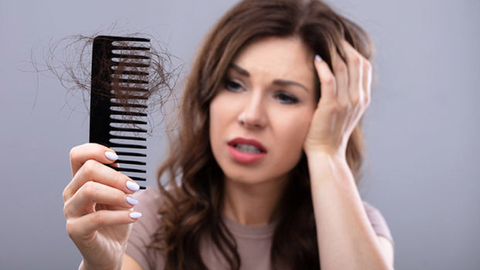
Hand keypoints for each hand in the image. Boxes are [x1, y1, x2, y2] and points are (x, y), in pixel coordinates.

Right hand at [63, 143, 140, 269]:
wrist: (110, 251)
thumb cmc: (115, 222)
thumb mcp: (119, 195)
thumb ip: (116, 180)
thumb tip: (119, 164)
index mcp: (80, 181)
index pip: (77, 155)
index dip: (95, 150)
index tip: (116, 158)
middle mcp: (71, 193)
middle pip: (88, 170)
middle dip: (116, 176)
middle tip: (133, 187)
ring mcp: (70, 212)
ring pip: (90, 190)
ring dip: (117, 194)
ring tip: (133, 203)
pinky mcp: (75, 230)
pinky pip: (98, 218)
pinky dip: (120, 215)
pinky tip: (133, 216)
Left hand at [304, 41, 371, 156]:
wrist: (327, 153)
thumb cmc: (331, 133)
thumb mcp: (346, 112)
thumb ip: (347, 95)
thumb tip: (341, 77)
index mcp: (363, 98)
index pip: (364, 66)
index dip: (354, 51)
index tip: (341, 44)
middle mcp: (358, 98)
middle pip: (357, 62)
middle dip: (344, 47)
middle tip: (332, 39)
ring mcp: (346, 102)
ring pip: (344, 67)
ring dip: (333, 53)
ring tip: (323, 45)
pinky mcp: (331, 106)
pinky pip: (329, 80)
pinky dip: (323, 67)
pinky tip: (317, 60)